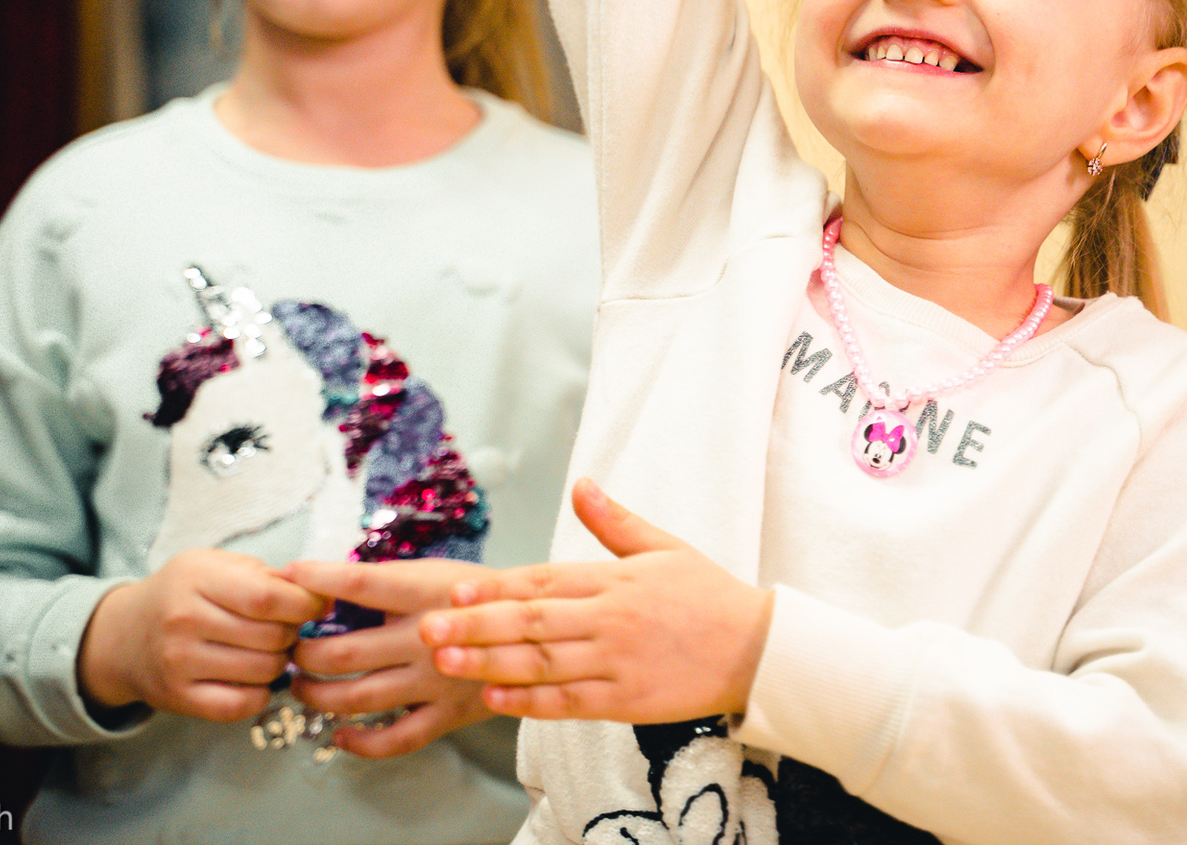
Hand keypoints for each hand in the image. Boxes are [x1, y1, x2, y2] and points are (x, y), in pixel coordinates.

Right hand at [77, 548, 328, 722]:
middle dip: (294, 632)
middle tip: (288, 628)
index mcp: (198, 579)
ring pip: (264, 671)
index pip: (268, 597)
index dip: (305, 604)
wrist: (122, 635)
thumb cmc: (182, 594)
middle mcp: (185, 621)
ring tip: (269, 650)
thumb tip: (318, 593)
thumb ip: (264, 576)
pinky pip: (241, 705)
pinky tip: (256, 679)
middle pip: (272, 636)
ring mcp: (179, 663)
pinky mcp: (178, 698)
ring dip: (280, 662)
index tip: (319, 605)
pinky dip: (261, 694)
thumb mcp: (215, 566)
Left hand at [282, 558, 497, 757]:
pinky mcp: (448, 715)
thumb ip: (390, 578)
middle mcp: (429, 636)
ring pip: (360, 697)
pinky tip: (339, 735)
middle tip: (289, 650)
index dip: (320, 579)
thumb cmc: (477, 597)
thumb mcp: (439, 572)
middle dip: (304, 653)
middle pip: (346, 651)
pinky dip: (362, 744)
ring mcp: (437, 681)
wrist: (538, 632)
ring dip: (317, 696)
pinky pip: (398, 739)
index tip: (290, 575)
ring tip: (301, 687)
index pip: (361, 583)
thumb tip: (327, 581)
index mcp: (426, 592)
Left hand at [420, 479, 774, 722]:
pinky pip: (570, 702)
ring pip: (542, 663)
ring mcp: (617, 661)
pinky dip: (531, 702)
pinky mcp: (627, 700)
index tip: (452, 591)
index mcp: (615, 579)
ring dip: (489, 663)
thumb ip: (616, 522)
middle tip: (427, 630)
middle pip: (532, 622)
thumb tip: (582, 485)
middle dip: (475, 626)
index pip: (543, 580)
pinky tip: (496, 699)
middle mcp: (610, 619)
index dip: (494, 587)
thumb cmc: (710, 596)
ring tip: (446, 663)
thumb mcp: (665, 547)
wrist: (759, 649)